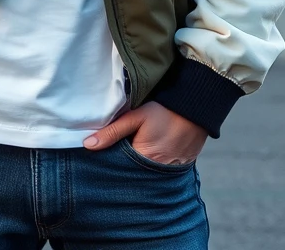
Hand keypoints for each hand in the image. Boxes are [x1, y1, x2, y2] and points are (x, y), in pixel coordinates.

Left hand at [83, 102, 207, 165]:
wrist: (196, 107)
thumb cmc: (164, 110)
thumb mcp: (136, 117)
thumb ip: (113, 132)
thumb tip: (88, 145)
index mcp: (144, 160)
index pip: (121, 171)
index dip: (111, 166)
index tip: (102, 162)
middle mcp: (158, 172)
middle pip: (134, 176)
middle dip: (124, 171)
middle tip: (115, 161)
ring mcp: (171, 172)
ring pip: (148, 176)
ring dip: (139, 170)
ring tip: (131, 160)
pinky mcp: (180, 168)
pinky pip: (162, 174)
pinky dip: (154, 169)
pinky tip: (147, 160)